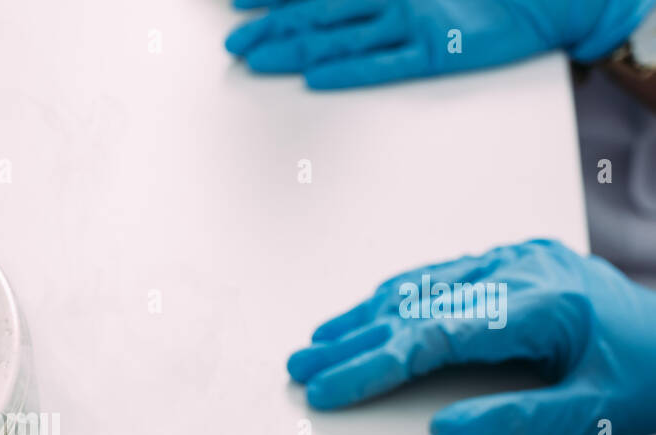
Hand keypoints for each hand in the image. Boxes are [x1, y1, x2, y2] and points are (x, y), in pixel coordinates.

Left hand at [224, 0, 653, 88]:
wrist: (550, 0)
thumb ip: (366, 2)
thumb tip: (326, 18)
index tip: (233, 3)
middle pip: (317, 13)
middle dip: (270, 27)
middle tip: (232, 44)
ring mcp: (414, 20)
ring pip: (340, 36)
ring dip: (293, 48)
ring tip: (255, 60)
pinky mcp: (437, 50)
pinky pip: (383, 63)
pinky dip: (347, 70)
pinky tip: (315, 79)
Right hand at [287, 239, 655, 434]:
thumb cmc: (650, 376)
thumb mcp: (594, 414)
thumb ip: (517, 423)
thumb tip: (443, 431)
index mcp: (541, 304)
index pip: (433, 336)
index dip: (373, 365)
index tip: (328, 389)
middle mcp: (521, 270)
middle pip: (415, 307)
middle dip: (352, 343)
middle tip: (300, 369)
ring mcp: (517, 261)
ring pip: (422, 287)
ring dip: (365, 317)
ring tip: (318, 345)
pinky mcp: (515, 263)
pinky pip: (441, 277)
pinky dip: (397, 298)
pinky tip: (367, 313)